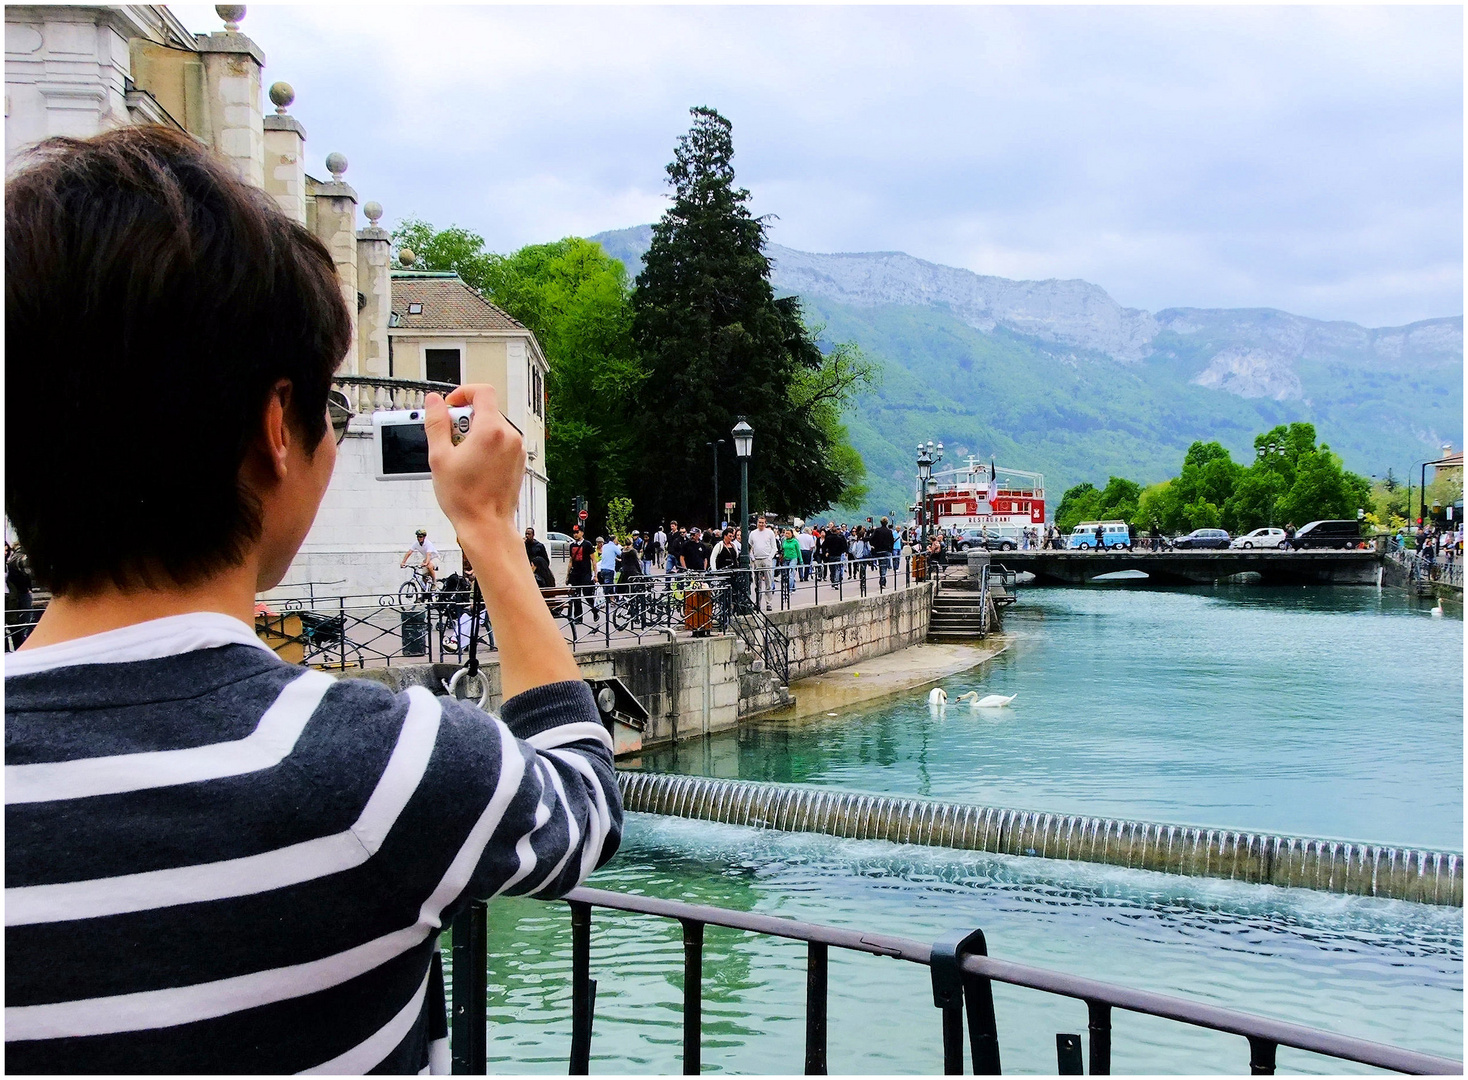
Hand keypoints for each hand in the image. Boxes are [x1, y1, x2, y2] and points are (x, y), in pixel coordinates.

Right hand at [425, 385, 524, 532]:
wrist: (486, 525)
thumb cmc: (465, 498)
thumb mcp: (440, 457)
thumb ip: (436, 423)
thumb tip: (433, 402)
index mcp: (491, 430)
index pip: (482, 391)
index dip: (463, 393)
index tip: (451, 405)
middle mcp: (509, 436)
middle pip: (486, 410)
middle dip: (465, 419)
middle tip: (449, 440)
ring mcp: (516, 449)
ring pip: (493, 427)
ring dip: (474, 433)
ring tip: (461, 457)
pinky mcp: (518, 460)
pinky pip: (500, 442)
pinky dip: (486, 445)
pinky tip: (473, 465)